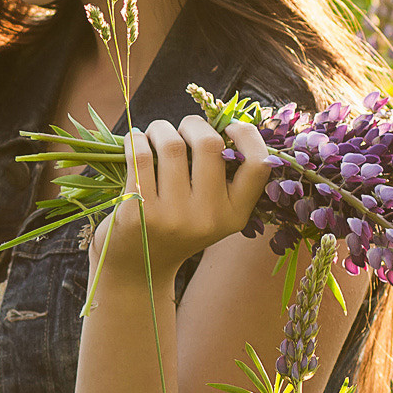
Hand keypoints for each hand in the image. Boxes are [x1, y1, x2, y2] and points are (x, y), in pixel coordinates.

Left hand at [92, 114, 269, 281]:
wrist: (136, 270)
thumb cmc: (174, 228)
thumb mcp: (210, 214)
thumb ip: (220, 179)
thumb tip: (221, 123)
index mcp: (235, 216)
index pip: (258, 165)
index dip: (247, 135)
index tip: (228, 127)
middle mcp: (208, 218)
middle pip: (209, 144)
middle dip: (192, 124)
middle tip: (180, 129)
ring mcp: (173, 217)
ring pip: (172, 144)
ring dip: (160, 128)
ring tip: (154, 135)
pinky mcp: (139, 212)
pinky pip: (141, 155)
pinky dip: (136, 139)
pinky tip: (134, 142)